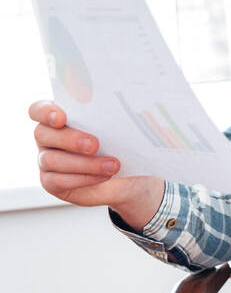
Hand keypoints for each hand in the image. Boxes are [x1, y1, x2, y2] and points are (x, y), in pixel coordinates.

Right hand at [28, 100, 162, 225]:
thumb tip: (120, 113)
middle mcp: (47, 137)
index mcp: (59, 117)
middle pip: (42, 134)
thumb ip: (110, 119)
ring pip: (51, 159)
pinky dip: (83, 178)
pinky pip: (57, 180)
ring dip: (84, 163)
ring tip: (112, 165)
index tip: (61, 118)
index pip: (39, 110)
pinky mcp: (51, 182)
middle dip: (70, 139)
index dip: (45, 112)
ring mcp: (46, 160)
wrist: (130, 177)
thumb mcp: (120, 131)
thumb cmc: (122, 146)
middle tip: (95, 145)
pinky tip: (104, 176)